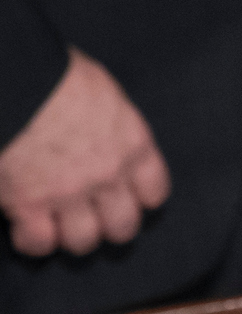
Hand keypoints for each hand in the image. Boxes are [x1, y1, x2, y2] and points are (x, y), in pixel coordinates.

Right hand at [0, 47, 170, 255]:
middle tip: (93, 220)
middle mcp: (107, 174)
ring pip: (84, 240)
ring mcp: (69, 192)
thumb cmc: (52, 72)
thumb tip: (96, 118)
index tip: (129, 199)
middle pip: (123, 224)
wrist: (16, 81)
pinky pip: (39, 242)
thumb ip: (106, 116)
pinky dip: (33, 242)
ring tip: (58, 228)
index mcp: (131, 143)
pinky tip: (26, 231)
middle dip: (109, 226)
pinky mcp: (28, 203)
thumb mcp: (98, 87)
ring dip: (72, 237)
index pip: (153, 190)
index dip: (141, 199)